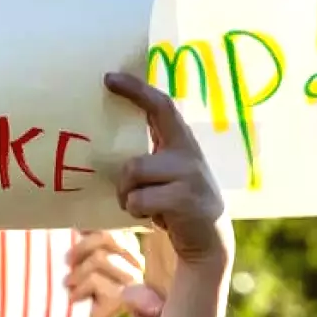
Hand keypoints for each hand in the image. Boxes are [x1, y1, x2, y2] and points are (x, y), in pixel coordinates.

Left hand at [67, 230, 144, 316]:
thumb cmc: (78, 299)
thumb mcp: (82, 265)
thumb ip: (85, 246)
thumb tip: (77, 225)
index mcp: (128, 252)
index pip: (112, 227)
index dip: (90, 228)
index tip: (74, 233)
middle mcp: (136, 265)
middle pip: (107, 236)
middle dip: (81, 247)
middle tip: (67, 261)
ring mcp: (132, 283)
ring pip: (99, 258)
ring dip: (77, 271)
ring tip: (68, 284)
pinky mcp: (121, 300)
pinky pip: (95, 280)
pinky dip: (78, 288)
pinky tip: (73, 299)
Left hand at [106, 72, 230, 267]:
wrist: (210, 238)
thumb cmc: (178, 201)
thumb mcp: (169, 170)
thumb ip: (152, 151)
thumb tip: (106, 137)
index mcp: (182, 140)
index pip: (161, 105)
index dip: (135, 89)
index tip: (109, 77)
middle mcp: (187, 153)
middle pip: (136, 156)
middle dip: (122, 176)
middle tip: (123, 190)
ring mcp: (188, 175)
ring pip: (133, 175)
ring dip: (128, 195)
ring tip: (144, 206)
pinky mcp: (185, 199)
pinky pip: (139, 200)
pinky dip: (137, 210)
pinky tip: (157, 217)